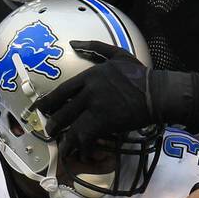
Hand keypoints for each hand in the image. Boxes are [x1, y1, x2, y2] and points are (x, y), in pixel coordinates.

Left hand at [33, 41, 160, 161]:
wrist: (158, 93)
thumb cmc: (140, 74)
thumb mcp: (117, 54)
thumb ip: (94, 48)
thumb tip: (74, 43)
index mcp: (89, 75)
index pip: (61, 91)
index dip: (48, 103)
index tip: (40, 109)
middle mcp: (88, 91)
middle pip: (62, 112)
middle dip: (53, 125)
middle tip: (50, 132)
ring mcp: (94, 107)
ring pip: (70, 128)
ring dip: (65, 141)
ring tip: (63, 148)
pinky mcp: (103, 123)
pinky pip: (85, 138)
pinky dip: (82, 148)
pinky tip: (83, 153)